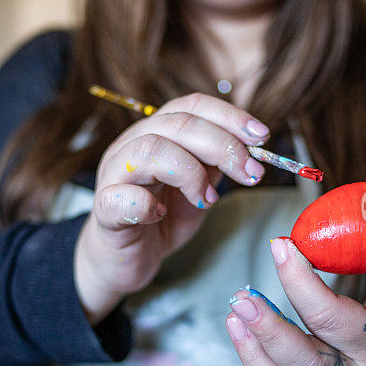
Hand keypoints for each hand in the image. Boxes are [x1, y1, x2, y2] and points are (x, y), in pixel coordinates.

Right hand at [75, 93, 270, 322]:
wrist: (123, 259)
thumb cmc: (160, 220)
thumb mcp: (198, 188)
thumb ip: (215, 166)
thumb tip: (248, 149)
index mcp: (156, 133)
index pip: (191, 106)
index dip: (229, 116)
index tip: (261, 136)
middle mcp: (131, 145)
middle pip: (177, 125)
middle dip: (223, 146)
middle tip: (251, 173)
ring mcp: (114, 175)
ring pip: (149, 149)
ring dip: (190, 173)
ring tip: (207, 198)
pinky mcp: (104, 209)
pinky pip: (121, 196)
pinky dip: (147, 204)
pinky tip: (161, 214)